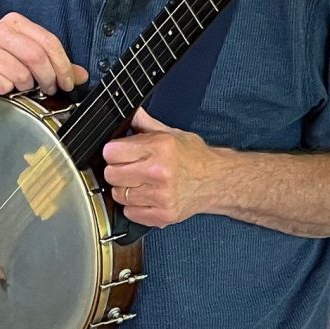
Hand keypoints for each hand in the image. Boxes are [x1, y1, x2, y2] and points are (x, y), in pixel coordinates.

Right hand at [0, 12, 88, 99]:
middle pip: (36, 57)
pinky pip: (4, 86)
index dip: (64, 65)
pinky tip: (2, 88)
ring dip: (26, 87)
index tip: (68, 82)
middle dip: (49, 78)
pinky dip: (8, 93)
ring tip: (20, 87)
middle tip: (50, 89)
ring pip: (21, 75)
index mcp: (14, 22)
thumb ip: (54, 64)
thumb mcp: (26, 56)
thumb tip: (82, 75)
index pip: (49, 41)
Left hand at [100, 107, 220, 228]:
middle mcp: (159, 173)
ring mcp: (161, 197)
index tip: (119, 152)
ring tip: (140, 182)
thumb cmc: (195, 157)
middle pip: (111, 174)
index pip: (111, 152)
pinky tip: (146, 196)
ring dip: (125, 189)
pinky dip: (133, 206)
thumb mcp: (171, 133)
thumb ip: (145, 123)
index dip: (113, 151)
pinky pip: (130, 212)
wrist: (218, 181)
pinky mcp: (163, 215)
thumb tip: (129, 113)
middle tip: (129, 168)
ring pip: (118, 195)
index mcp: (159, 148)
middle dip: (116, 170)